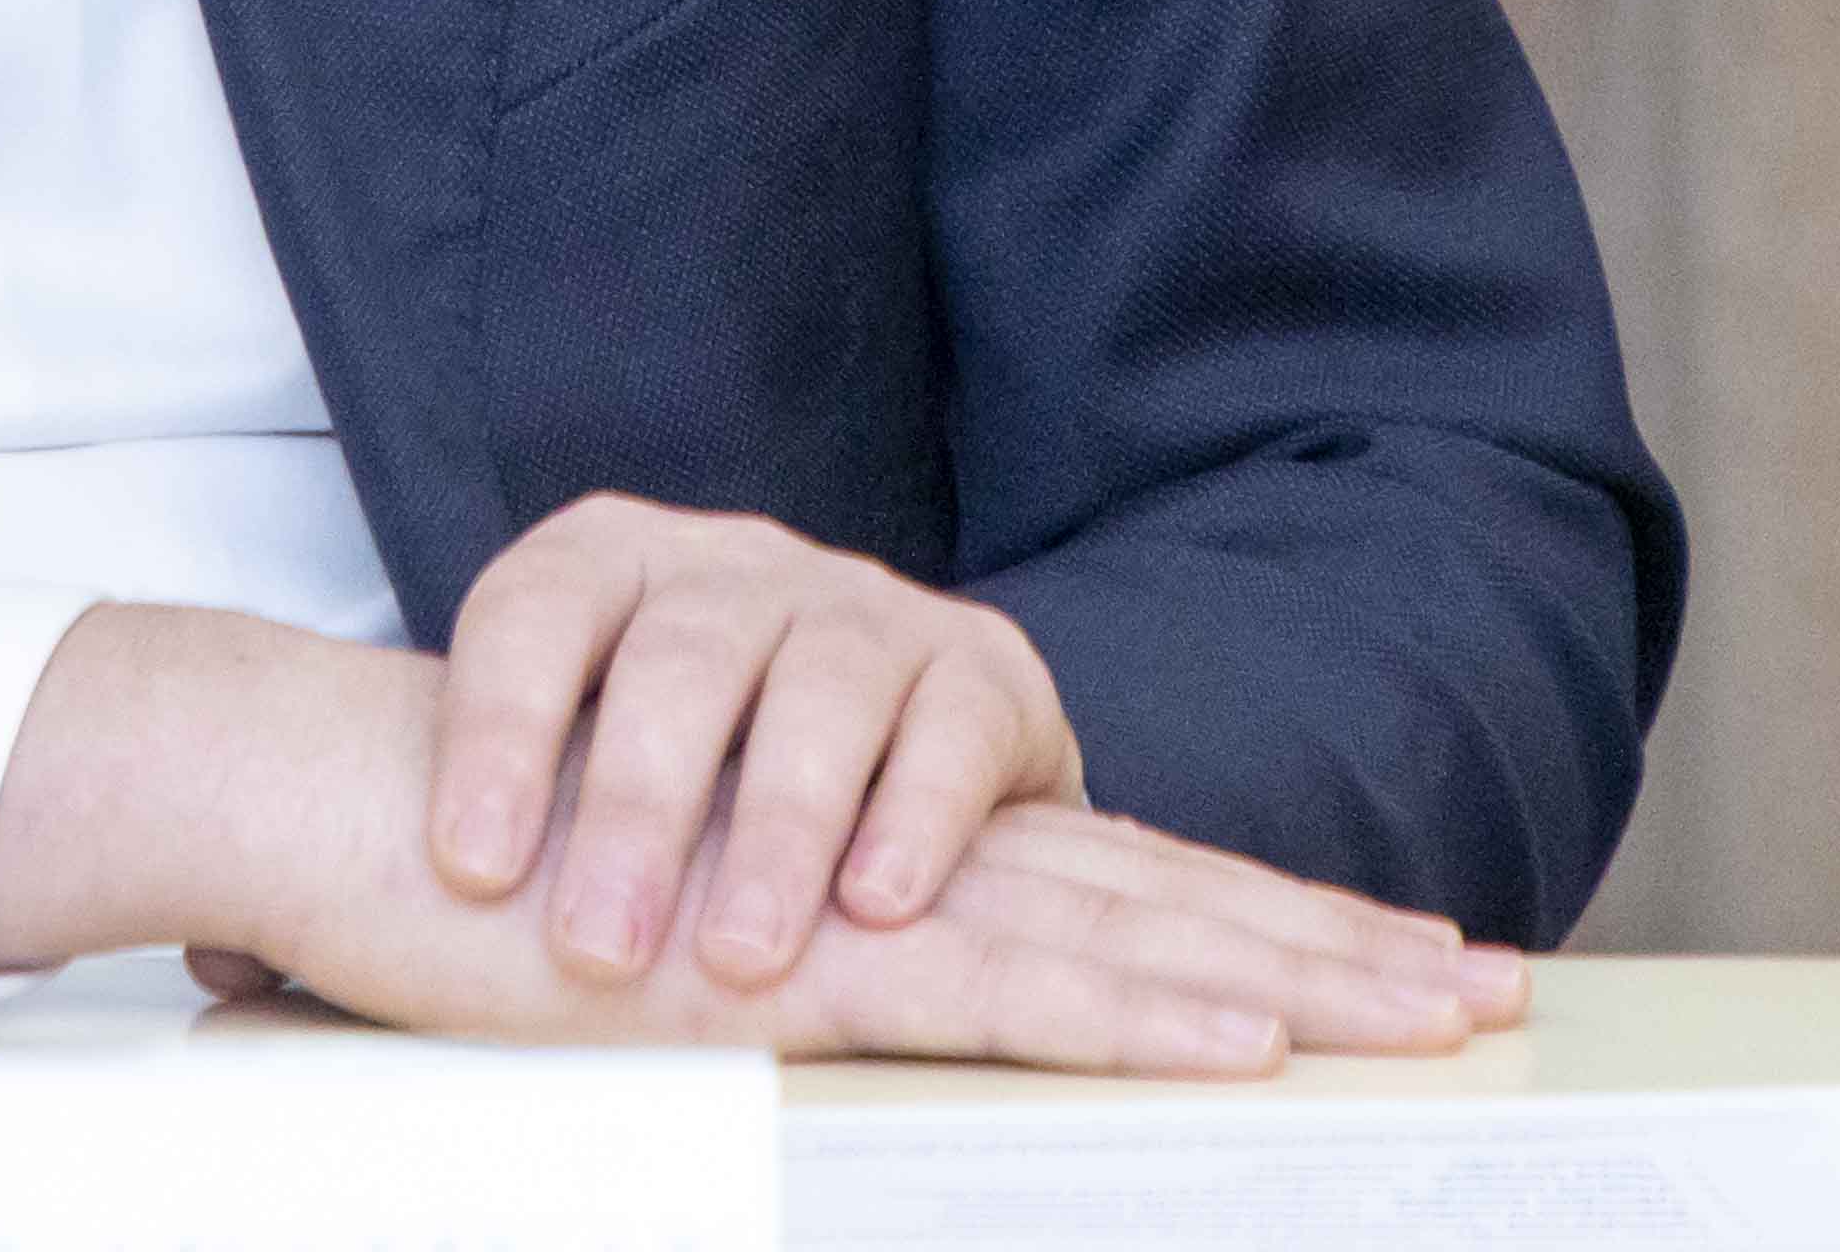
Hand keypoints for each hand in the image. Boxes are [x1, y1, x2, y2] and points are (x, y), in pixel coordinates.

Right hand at [0, 606, 1523, 1073]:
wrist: (347, 803)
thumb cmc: (490, 890)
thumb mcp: (675, 952)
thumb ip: (778, 968)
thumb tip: (856, 999)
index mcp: (882, 856)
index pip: (1113, 884)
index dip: (1264, 922)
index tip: (1408, 961)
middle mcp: (893, 853)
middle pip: (1155, 895)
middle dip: (1329, 948)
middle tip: (1492, 984)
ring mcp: (850, 894)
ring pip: (1114, 934)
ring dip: (1280, 978)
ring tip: (1416, 1016)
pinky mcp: (791, 951)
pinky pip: (995, 985)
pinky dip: (1131, 1010)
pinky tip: (1232, 1037)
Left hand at [425, 493, 1074, 987]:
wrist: (889, 762)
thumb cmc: (690, 792)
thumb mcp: (579, 771)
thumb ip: (490, 823)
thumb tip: (288, 948)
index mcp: (614, 562)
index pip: (534, 612)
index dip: (495, 731)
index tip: (466, 870)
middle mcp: (737, 564)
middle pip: (677, 655)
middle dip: (636, 808)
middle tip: (598, 948)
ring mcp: (863, 605)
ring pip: (818, 685)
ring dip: (778, 829)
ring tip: (741, 958)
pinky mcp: (980, 668)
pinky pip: (951, 724)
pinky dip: (915, 816)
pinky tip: (877, 905)